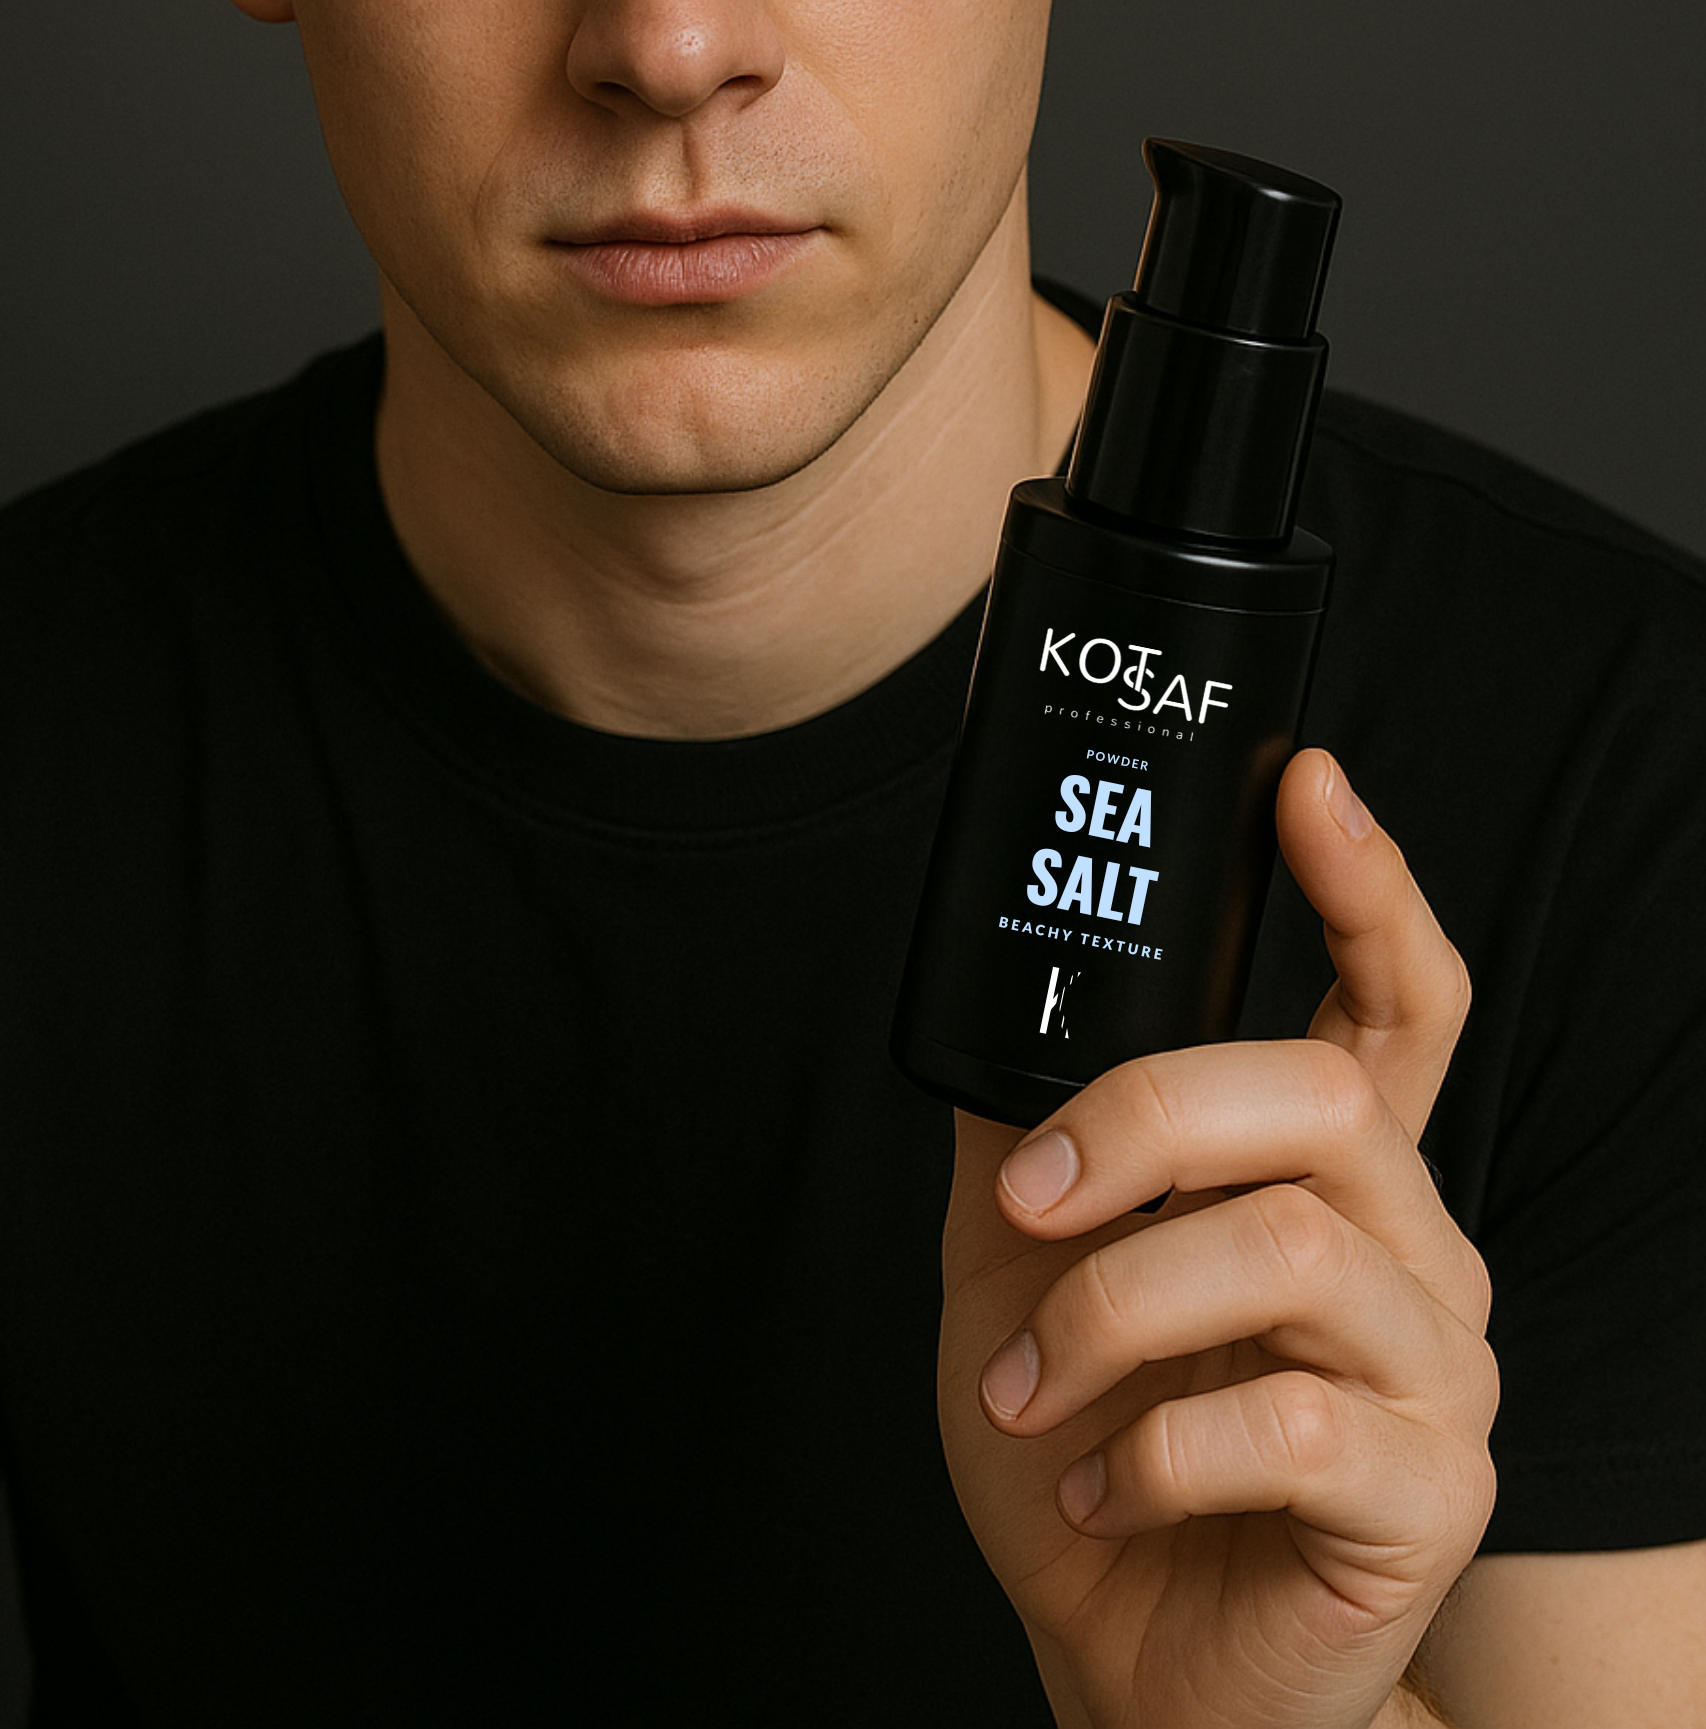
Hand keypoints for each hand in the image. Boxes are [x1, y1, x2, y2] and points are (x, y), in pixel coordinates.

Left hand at [938, 749, 1497, 1728]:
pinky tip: (1096, 1481)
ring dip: (1112, 1307)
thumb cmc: (1089, 1459)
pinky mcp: (1427, 1497)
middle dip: (1145, 1120)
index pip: (1396, 1002)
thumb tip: (988, 1000)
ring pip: (1289, 1249)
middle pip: (1318, 1096)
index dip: (1369, 885)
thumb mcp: (1024, 1267)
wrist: (1127, 1670)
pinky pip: (1289, 1422)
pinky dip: (1149, 1446)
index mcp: (1333, 1178)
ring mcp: (1436, 1374)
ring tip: (1028, 1381)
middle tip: (1030, 1197)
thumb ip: (1031, 1135)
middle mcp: (1411, 1250)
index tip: (1306, 783)